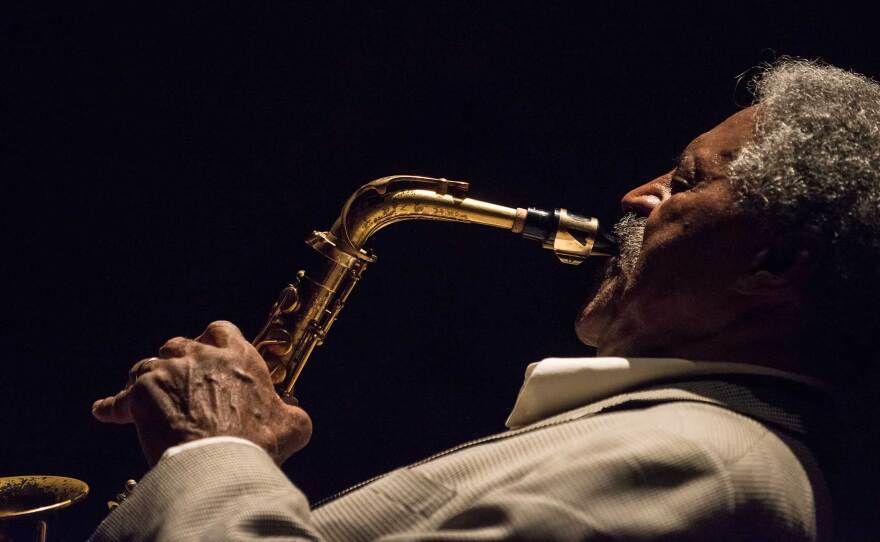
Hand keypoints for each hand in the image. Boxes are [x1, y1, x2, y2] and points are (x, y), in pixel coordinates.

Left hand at [92, 321, 311, 465]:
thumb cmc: (257, 442)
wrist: (219, 460)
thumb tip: (295, 416)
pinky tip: (105, 411)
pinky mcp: (139, 396)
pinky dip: (113, 406)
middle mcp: (200, 357)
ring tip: (149, 397)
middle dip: (178, 359)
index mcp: (238, 357)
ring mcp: (167, 373)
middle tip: (181, 380)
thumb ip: (292, 413)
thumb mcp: (293, 426)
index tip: (211, 353)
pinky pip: (118, 399)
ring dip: (148, 379)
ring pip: (147, 365)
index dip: (214, 340)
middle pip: (180, 344)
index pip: (222, 329)